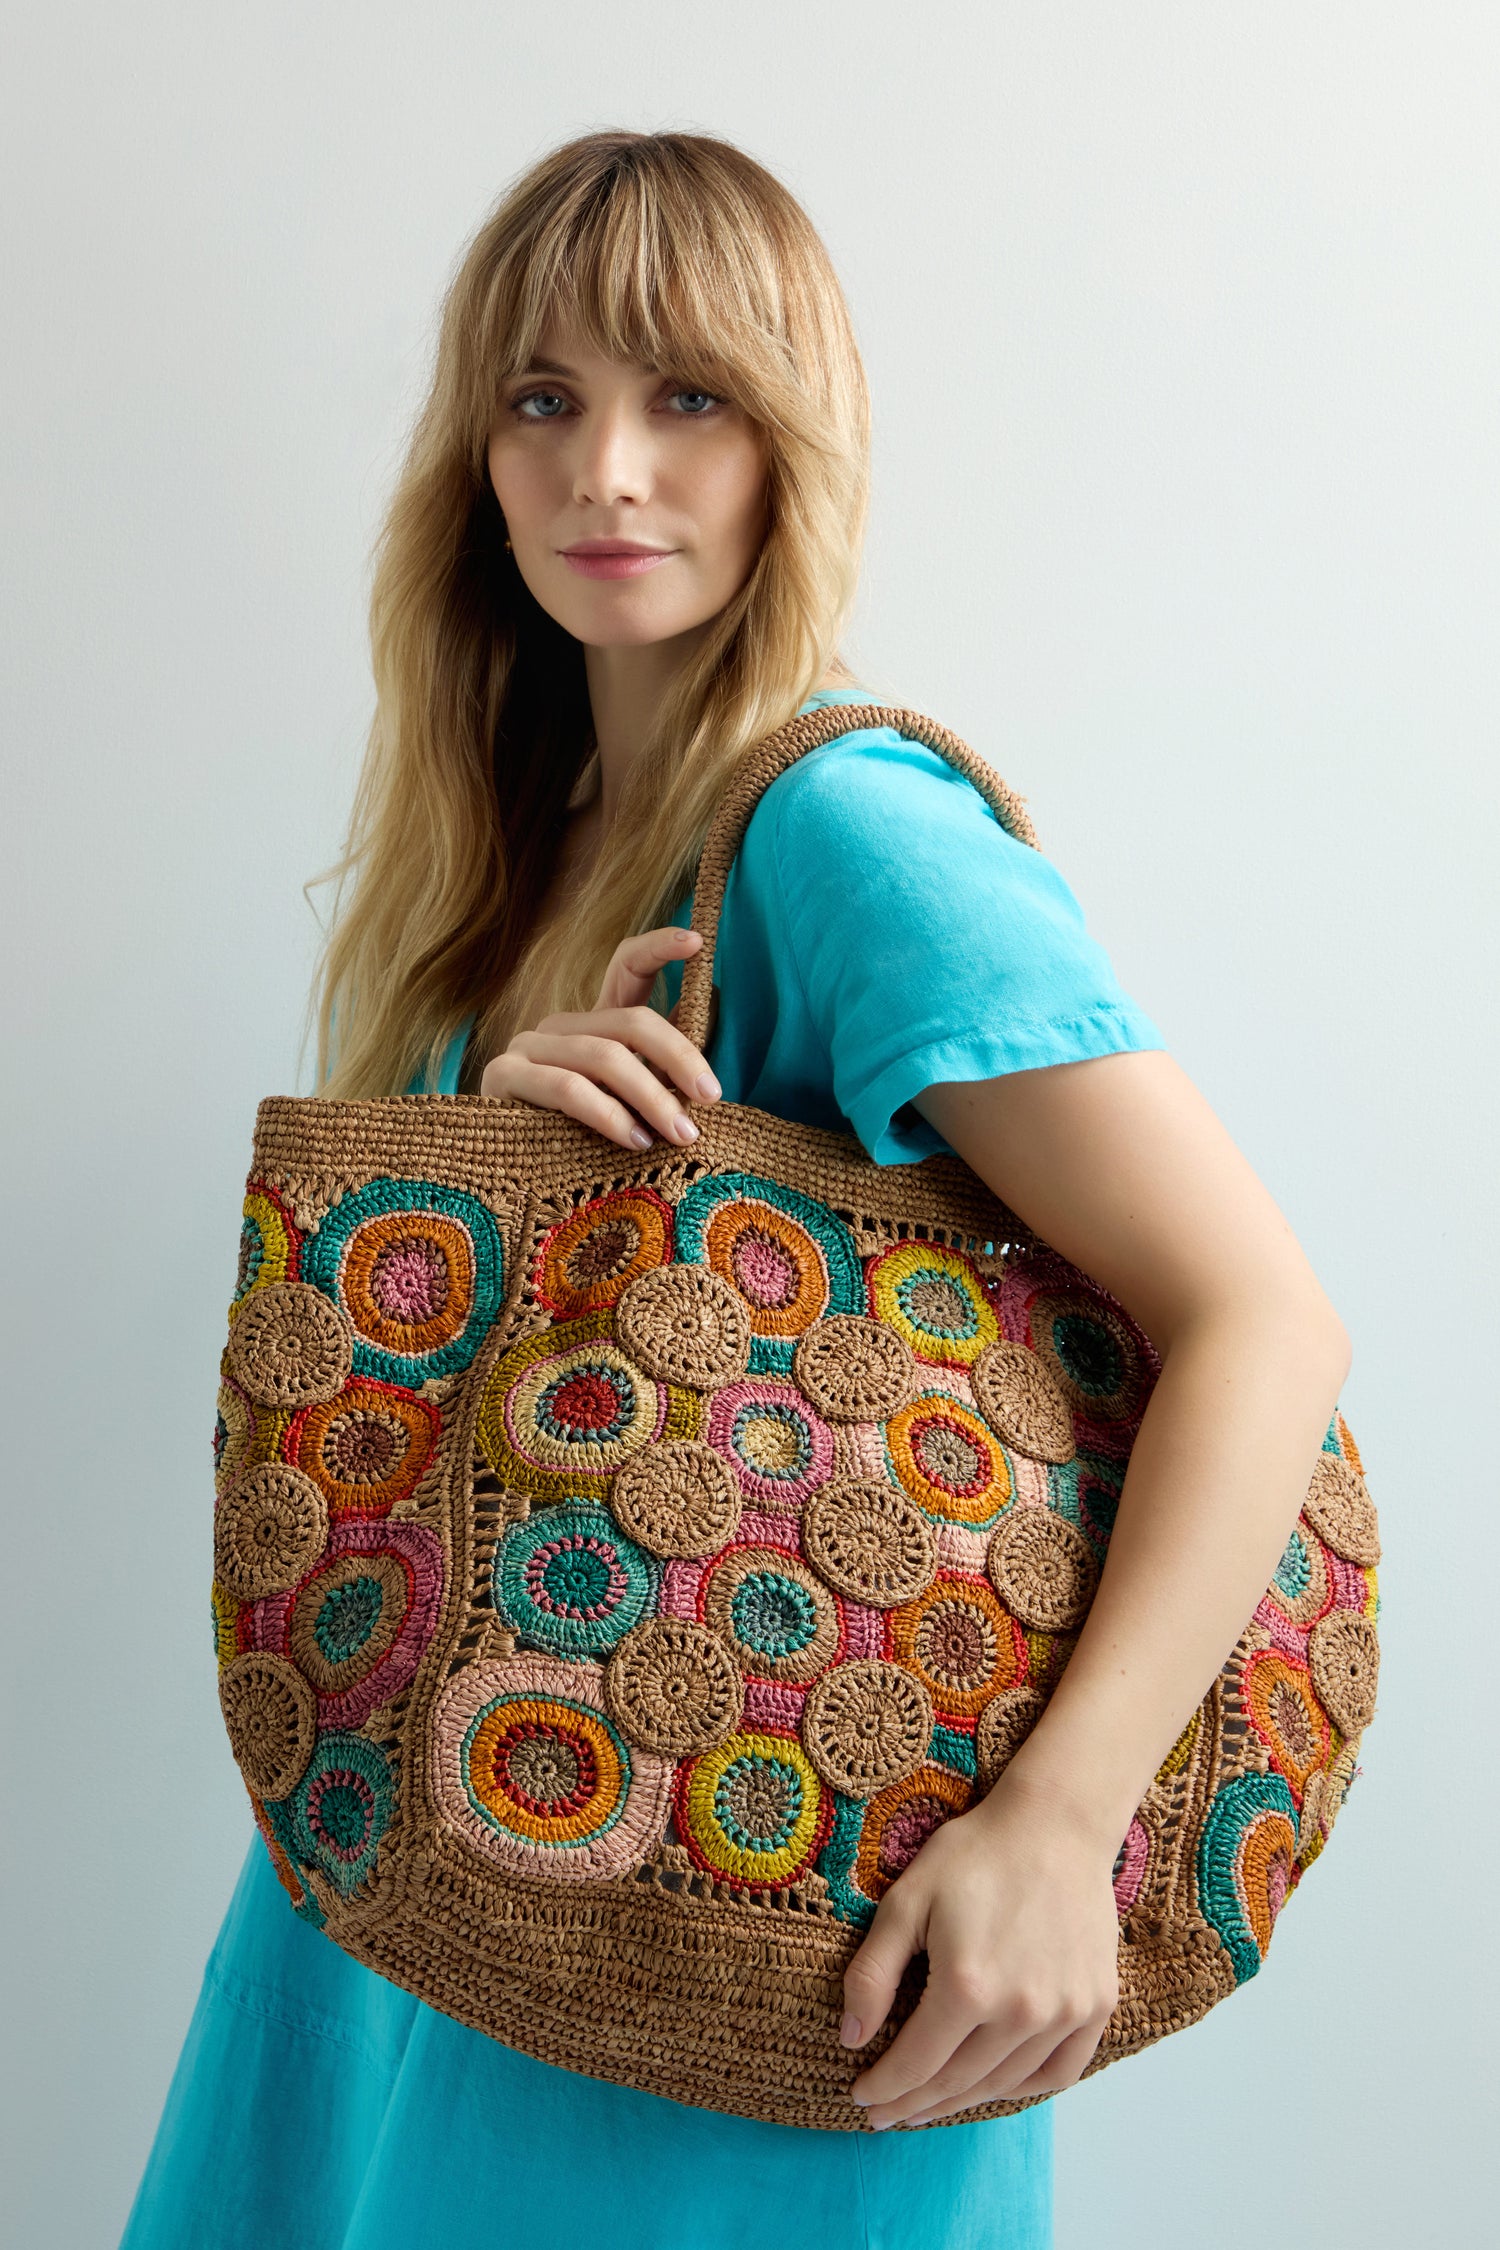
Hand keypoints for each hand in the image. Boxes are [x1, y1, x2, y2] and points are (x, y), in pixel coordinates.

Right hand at [478, 926, 720, 1150]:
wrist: (515, 1183)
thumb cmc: (586, 1144)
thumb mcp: (636, 1103)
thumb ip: (665, 1068)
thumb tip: (713, 1018)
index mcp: (594, 1025)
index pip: (626, 967)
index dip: (659, 947)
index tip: (697, 942)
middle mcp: (559, 1026)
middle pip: (631, 1020)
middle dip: (679, 1057)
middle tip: (710, 1097)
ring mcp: (527, 1046)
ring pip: (604, 1057)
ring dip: (652, 1097)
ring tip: (682, 1133)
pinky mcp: (503, 1076)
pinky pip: (568, 1089)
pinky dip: (609, 1115)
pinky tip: (636, 1140)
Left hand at [841, 1768, 1121, 2128]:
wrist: (1055, 1826)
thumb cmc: (974, 1856)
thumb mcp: (906, 1901)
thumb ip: (873, 1973)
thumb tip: (852, 2038)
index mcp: (966, 1986)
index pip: (915, 2063)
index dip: (884, 2086)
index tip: (860, 2098)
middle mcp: (1019, 2011)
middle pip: (956, 2081)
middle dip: (914, 2102)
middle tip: (887, 2115)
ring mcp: (1064, 2013)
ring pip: (1003, 2083)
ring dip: (962, 2101)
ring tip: (931, 2105)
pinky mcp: (1096, 2006)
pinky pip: (1058, 2072)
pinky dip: (1022, 2089)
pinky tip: (994, 2087)